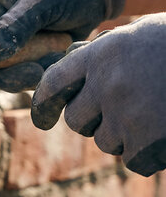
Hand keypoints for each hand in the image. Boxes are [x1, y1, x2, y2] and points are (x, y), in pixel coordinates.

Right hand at [0, 0, 124, 99]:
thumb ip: (14, 26)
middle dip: (6, 75)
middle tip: (33, 76)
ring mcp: (12, 38)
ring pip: (6, 72)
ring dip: (27, 74)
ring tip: (52, 62)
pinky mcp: (31, 51)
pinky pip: (27, 72)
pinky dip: (42, 71)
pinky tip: (60, 57)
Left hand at [32, 14, 165, 175]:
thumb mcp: (139, 35)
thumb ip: (104, 54)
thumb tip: (71, 75)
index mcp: (101, 53)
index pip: (54, 82)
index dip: (44, 103)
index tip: (42, 119)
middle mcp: (106, 83)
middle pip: (77, 120)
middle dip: (93, 121)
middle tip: (121, 112)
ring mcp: (127, 114)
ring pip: (105, 141)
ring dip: (124, 136)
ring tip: (155, 114)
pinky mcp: (149, 142)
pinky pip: (132, 160)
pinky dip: (147, 155)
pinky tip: (164, 135)